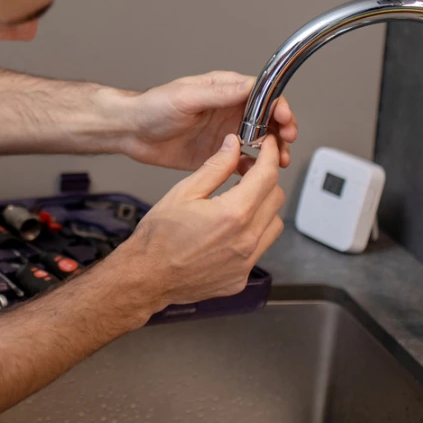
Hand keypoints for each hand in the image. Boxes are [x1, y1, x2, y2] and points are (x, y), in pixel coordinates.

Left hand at [116, 71, 296, 173]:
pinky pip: (243, 163)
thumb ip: (219, 93)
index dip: (278, 105)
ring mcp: (225, 135)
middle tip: (287, 142)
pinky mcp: (218, 156)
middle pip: (268, 119)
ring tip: (279, 162)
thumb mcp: (186, 97)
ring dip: (274, 151)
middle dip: (283, 130)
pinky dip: (254, 169)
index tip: (285, 118)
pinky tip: (257, 176)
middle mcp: (229, 111)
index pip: (262, 94)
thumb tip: (250, 86)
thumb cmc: (153, 107)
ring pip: (261, 142)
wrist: (132, 132)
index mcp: (224, 90)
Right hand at [117, 133, 285, 311]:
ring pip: (274, 224)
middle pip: (276, 198)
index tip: (267, 146)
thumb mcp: (183, 192)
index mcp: (232, 214)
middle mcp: (246, 240)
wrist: (147, 277)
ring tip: (239, 203)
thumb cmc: (158, 237)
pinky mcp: (242, 277)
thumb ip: (215, 167)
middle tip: (248, 172)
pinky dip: (253, 234)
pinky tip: (230, 230)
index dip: (269, 155)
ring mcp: (246, 261)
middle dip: (266, 179)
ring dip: (263, 208)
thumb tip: (233, 146)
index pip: (267, 175)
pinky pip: (260, 248)